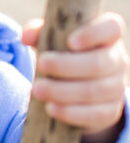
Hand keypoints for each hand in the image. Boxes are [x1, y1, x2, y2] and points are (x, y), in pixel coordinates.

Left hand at [22, 12, 127, 142]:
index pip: (112, 28)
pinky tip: (51, 108)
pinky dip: (71, 112)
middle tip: (40, 65)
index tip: (70, 41)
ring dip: (63, 91)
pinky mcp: (110, 111)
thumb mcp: (53, 40)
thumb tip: (25, 36)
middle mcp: (117, 59)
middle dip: (66, 65)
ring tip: (37, 90)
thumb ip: (40, 33)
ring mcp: (117, 86)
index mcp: (107, 36)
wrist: (78, 90)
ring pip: (95, 90)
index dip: (93, 34)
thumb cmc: (65, 55)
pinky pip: (95, 114)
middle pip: (99, 63)